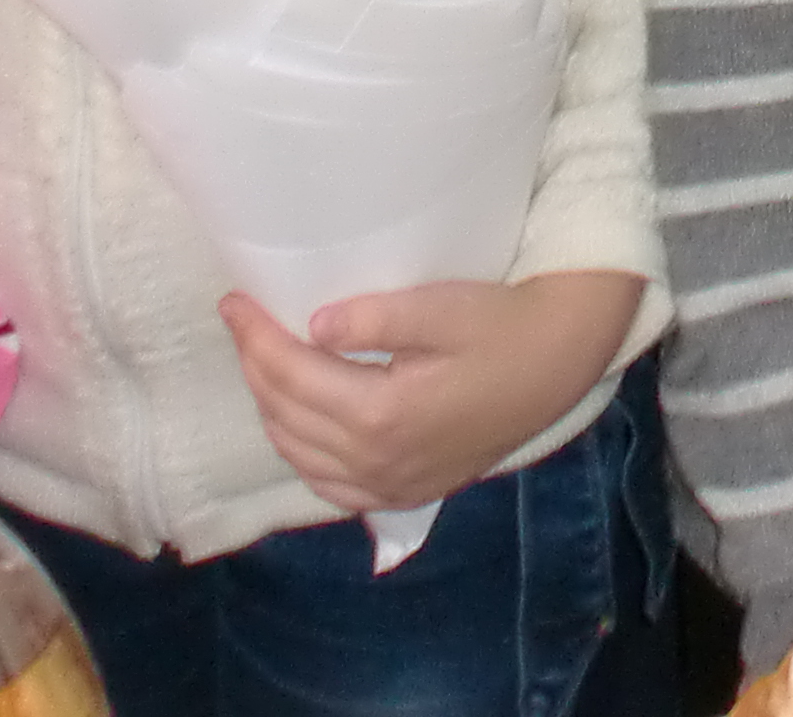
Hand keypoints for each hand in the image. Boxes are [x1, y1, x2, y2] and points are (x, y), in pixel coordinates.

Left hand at [218, 271, 642, 514]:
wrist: (558, 365)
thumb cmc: (502, 326)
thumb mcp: (443, 308)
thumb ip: (375, 316)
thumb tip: (313, 326)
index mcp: (382, 414)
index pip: (292, 375)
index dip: (255, 336)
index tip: (234, 300)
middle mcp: (377, 462)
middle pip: (287, 415)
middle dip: (255, 365)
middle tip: (243, 321)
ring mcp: (390, 485)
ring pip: (300, 454)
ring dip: (272, 407)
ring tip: (264, 360)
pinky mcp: (405, 491)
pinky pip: (331, 485)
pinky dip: (302, 452)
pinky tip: (300, 422)